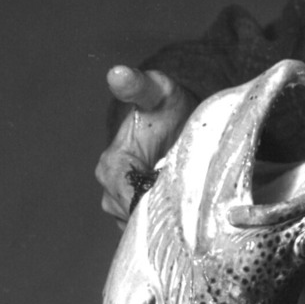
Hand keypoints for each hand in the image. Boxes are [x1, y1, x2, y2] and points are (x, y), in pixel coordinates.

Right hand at [97, 66, 197, 220]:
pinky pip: (153, 230)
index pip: (131, 200)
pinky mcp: (138, 216)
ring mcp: (123, 207)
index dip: (158, 200)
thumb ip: (138, 85)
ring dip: (169, 218)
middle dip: (166, 211)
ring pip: (146, 225)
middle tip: (193, 194)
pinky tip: (186, 209)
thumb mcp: (156, 92)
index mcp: (112, 166)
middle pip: (138, 217)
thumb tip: (117, 73)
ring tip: (191, 198)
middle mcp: (111, 191)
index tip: (183, 191)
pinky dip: (169, 225)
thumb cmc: (165, 106)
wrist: (177, 119)